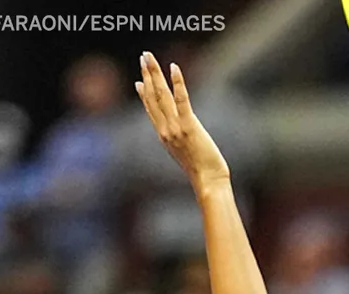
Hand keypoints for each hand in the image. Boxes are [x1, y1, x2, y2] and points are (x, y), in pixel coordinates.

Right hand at [136, 51, 229, 194]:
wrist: (208, 182)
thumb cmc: (203, 172)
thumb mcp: (185, 154)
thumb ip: (179, 141)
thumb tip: (182, 135)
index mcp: (164, 137)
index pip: (151, 111)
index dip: (144, 94)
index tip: (139, 80)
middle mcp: (166, 130)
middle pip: (153, 97)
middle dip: (147, 75)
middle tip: (143, 57)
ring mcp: (176, 128)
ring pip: (161, 95)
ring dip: (155, 73)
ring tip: (149, 56)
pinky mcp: (189, 127)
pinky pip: (182, 100)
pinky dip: (177, 82)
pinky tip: (173, 67)